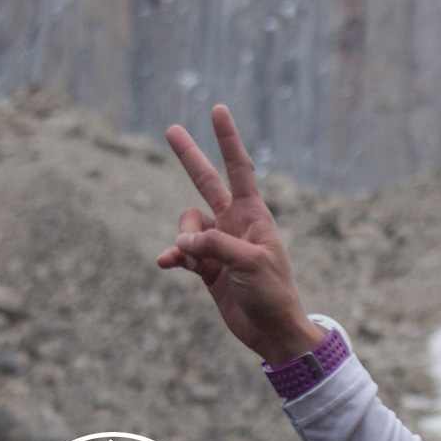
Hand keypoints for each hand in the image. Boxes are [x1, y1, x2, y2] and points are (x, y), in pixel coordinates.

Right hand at [156, 105, 325, 363]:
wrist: (272, 330)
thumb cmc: (272, 293)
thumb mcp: (249, 264)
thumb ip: (214, 246)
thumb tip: (180, 240)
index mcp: (254, 215)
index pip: (239, 168)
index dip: (227, 140)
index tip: (217, 110)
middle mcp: (235, 223)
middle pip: (206, 182)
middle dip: (189, 157)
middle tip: (171, 128)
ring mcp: (219, 243)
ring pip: (186, 225)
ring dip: (182, 238)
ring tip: (191, 259)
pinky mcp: (207, 266)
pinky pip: (181, 251)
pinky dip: (174, 255)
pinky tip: (167, 264)